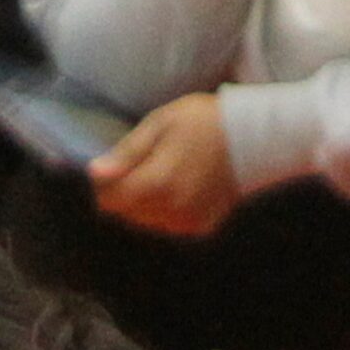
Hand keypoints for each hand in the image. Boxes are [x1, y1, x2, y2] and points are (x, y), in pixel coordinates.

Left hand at [88, 93, 240, 237]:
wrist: (256, 137)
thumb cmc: (205, 121)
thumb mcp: (161, 124)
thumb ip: (126, 153)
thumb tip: (94, 173)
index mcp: (154, 183)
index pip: (108, 199)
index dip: (106, 183)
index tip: (115, 166)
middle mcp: (168, 210)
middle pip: (126, 211)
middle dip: (127, 191)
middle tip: (147, 164)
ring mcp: (185, 222)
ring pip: (145, 220)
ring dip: (146, 202)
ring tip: (168, 172)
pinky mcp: (199, 227)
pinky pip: (169, 224)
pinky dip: (169, 210)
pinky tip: (184, 186)